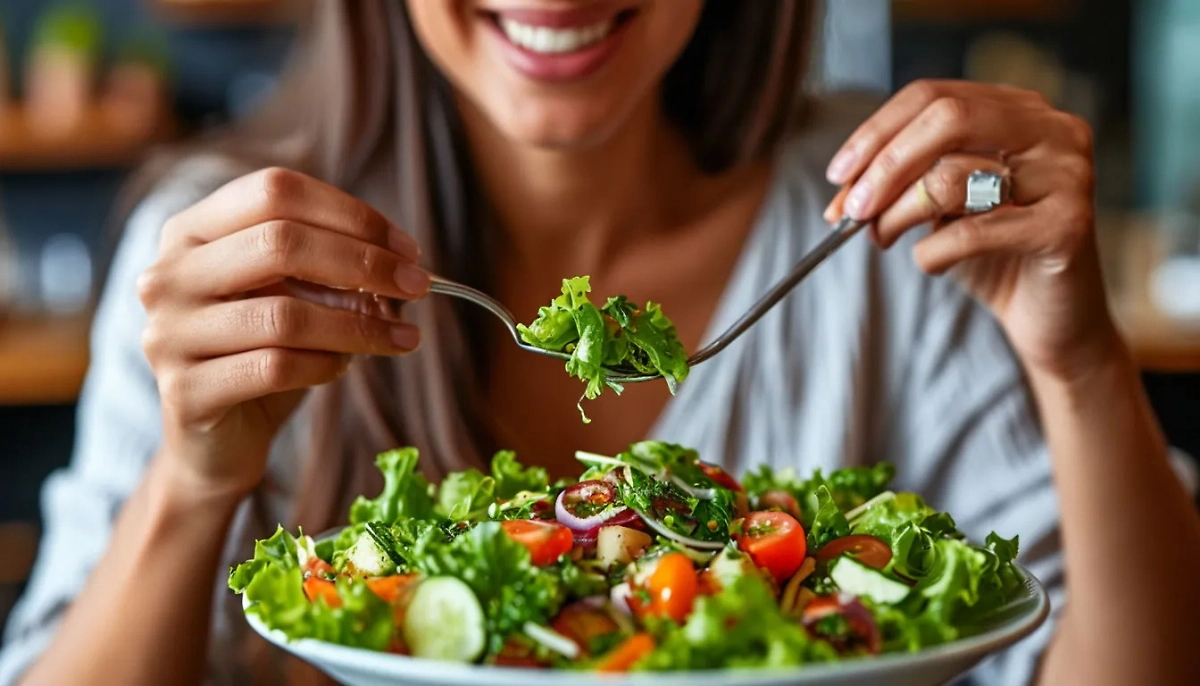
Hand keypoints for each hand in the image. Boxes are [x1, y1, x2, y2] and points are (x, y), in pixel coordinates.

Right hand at [138, 167, 428, 496]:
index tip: (407, 247)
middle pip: (280, 242)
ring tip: (402, 337)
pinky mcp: (186, 393)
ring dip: (359, 325)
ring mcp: (168, 334)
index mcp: (191, 231)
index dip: (350, 214)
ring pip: (284, 314)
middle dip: (364, 263)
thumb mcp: (296, 297)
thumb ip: (334, 270)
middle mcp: (167, 274)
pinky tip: (344, 367)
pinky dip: (325, 364)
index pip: (275, 191)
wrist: (215, 442)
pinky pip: (275, 368)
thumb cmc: (261, 354)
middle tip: (418, 286)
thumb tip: (404, 264)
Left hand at [824, 80, 1121, 379]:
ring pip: (952, 176)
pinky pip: (971, 232)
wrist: (1053, 319)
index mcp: (1019, 109)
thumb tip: (843, 184)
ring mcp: (1067, 173)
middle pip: (947, 118)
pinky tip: (933, 264)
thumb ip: (903, 181)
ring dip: (898, 214)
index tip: (838, 174)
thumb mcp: (941, 207)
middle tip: (851, 209)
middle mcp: (1052, 129)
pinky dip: (932, 253)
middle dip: (885, 165)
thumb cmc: (994, 256)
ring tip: (884, 239)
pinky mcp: (1068, 225)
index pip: (932, 96)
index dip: (876, 132)